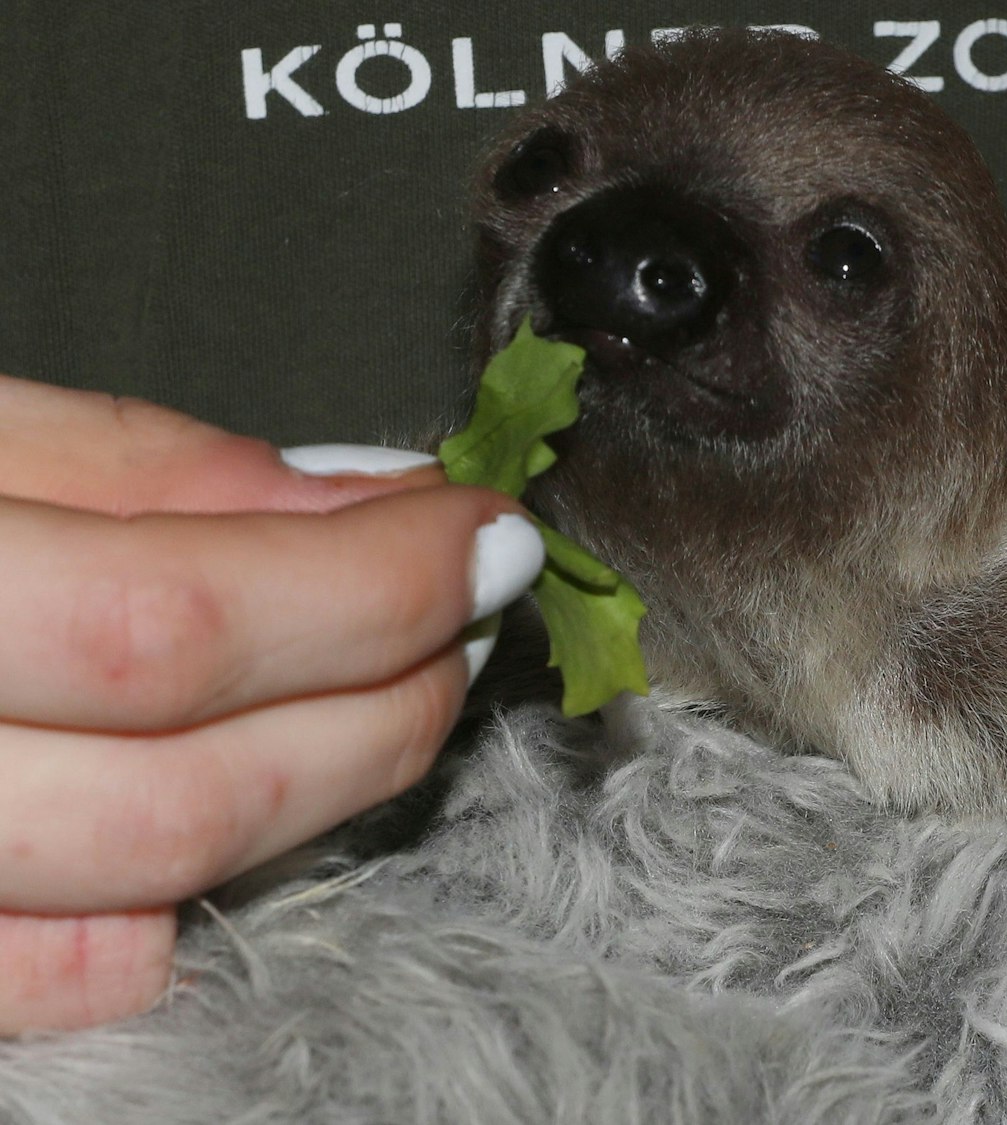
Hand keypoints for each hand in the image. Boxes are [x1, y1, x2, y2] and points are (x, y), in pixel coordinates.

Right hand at [0, 375, 541, 1034]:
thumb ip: (140, 468)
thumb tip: (367, 505)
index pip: (168, 618)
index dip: (368, 584)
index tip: (481, 527)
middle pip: (183, 788)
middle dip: (384, 692)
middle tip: (464, 603)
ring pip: (140, 894)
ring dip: (326, 787)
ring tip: (390, 683)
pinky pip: (49, 980)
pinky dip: (170, 907)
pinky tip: (215, 810)